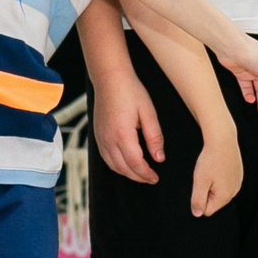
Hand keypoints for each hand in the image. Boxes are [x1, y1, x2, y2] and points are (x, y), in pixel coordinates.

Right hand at [92, 67, 164, 183]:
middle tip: (151, 179)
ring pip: (113, 166)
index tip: (156, 178)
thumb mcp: (148, 113)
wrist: (110, 78)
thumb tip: (159, 158)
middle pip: (123, 168)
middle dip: (138, 177)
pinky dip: (116, 166)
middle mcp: (108, 139)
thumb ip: (154, 137)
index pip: (135, 163)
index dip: (146, 174)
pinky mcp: (97, 135)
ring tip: (140, 174)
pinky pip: (105, 158)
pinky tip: (126, 165)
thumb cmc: (130, 92)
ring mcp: (101, 138)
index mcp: (122, 134)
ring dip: (127, 174)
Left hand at [188, 131, 242, 217]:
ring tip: (211, 170)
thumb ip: (198, 200)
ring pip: (220, 191)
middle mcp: (234, 192)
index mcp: (224, 196)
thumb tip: (197, 214)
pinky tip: (217, 165)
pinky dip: (220, 177)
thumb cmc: (210, 159)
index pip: (207, 211)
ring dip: (213, 184)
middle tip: (204, 176)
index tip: (198, 185)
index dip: (199, 200)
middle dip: (206, 192)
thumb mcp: (199, 181)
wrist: (223, 139)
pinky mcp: (238, 174)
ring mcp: (238, 182)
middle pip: (215, 202)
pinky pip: (226, 182)